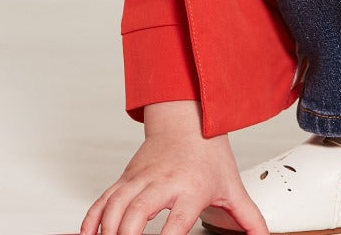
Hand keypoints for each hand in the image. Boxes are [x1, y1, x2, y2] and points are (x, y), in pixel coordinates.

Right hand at [80, 101, 268, 234]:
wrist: (188, 117)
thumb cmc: (208, 153)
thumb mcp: (231, 186)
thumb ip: (248, 218)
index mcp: (191, 188)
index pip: (177, 221)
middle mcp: (163, 182)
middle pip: (138, 211)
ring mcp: (141, 179)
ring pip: (116, 205)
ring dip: (107, 230)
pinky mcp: (125, 177)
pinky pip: (103, 200)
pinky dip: (92, 220)